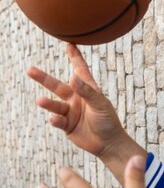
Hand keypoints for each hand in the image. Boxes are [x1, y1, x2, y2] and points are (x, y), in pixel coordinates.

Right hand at [28, 44, 144, 181]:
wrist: (109, 143)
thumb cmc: (108, 121)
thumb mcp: (100, 104)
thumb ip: (87, 91)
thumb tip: (73, 77)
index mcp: (87, 90)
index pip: (80, 70)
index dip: (75, 57)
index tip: (70, 43)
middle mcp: (76, 98)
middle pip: (57, 86)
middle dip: (43, 78)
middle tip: (30, 70)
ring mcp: (70, 112)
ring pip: (55, 105)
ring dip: (47, 103)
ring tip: (40, 101)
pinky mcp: (67, 125)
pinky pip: (58, 121)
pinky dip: (55, 120)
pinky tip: (54, 119)